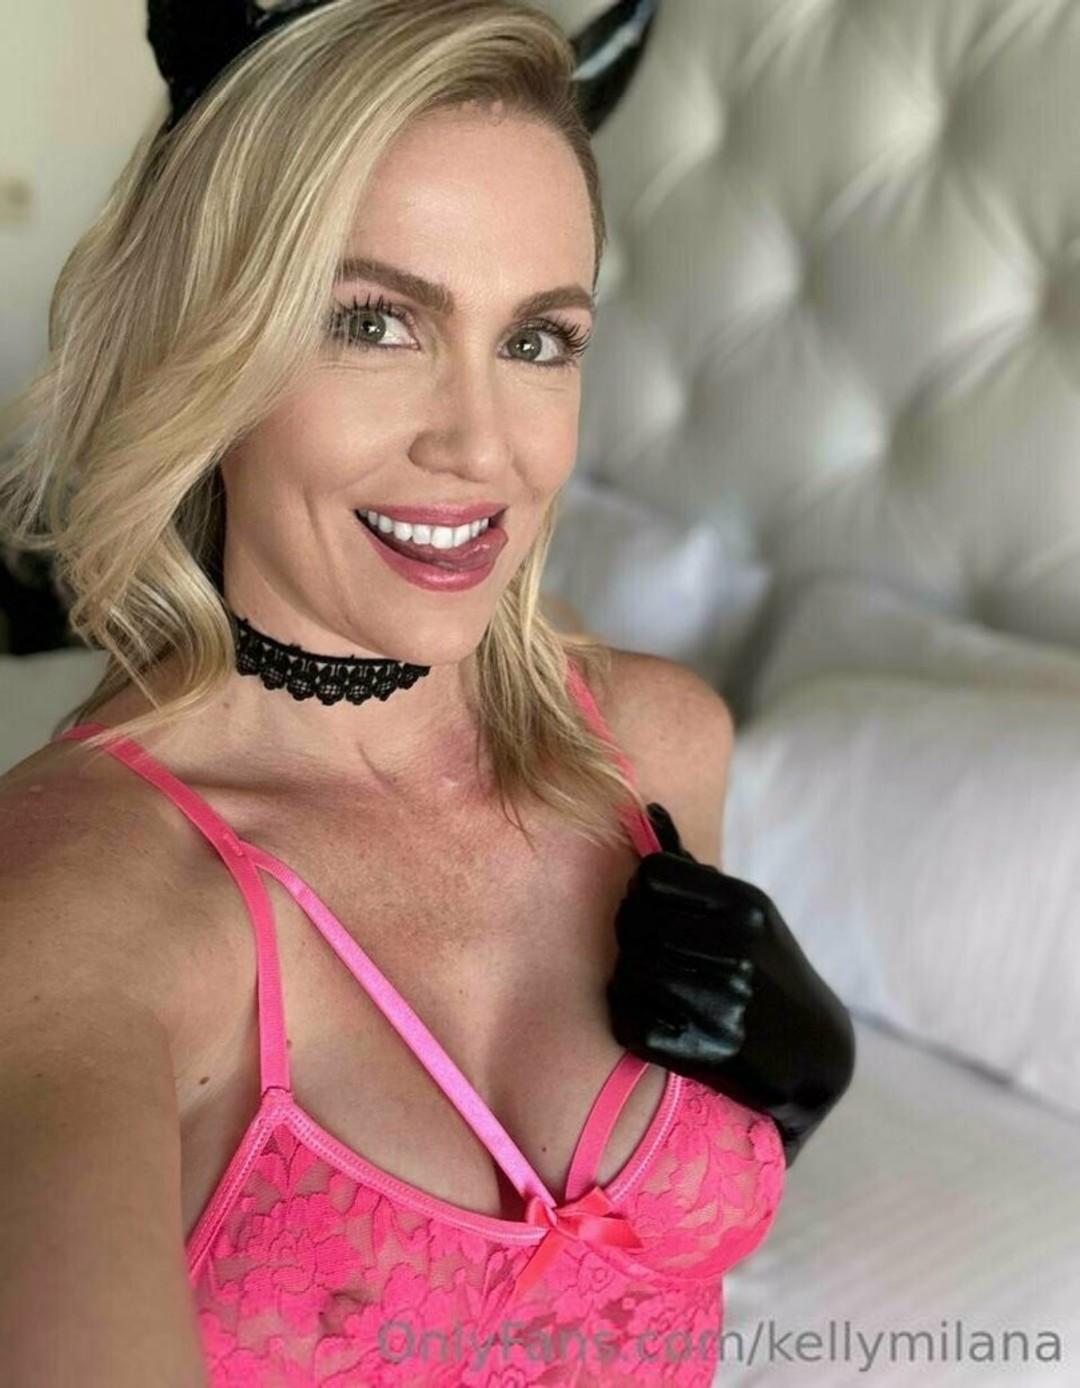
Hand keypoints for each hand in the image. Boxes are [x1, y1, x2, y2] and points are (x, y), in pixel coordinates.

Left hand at [606, 802, 855, 1166]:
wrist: (813, 1053)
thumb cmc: (769, 967)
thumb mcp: (747, 910)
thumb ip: (692, 869)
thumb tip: (647, 810)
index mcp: (746, 905)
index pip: (651, 877)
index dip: (642, 891)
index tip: (654, 907)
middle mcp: (736, 949)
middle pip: (632, 921)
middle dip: (633, 934)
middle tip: (652, 948)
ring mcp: (721, 1002)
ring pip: (625, 969)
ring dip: (630, 976)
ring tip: (656, 982)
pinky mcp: (704, 1050)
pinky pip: (627, 1017)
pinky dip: (631, 1015)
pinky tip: (657, 1014)